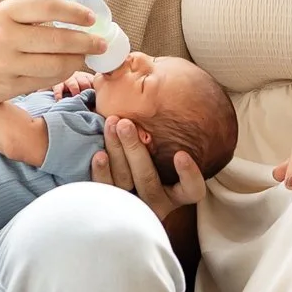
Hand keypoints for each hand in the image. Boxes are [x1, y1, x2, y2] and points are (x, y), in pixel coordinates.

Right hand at [0, 0, 100, 104]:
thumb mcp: (1, 15)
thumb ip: (31, 15)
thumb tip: (75, 17)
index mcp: (5, 13)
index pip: (48, 8)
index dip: (75, 12)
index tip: (91, 18)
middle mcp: (6, 38)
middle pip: (58, 40)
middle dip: (86, 42)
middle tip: (101, 43)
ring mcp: (7, 65)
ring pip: (56, 65)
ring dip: (78, 62)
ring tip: (86, 57)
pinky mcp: (10, 87)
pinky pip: (45, 82)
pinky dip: (61, 75)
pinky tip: (68, 69)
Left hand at [90, 116, 207, 224]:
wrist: (117, 182)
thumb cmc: (149, 151)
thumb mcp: (162, 143)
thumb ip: (163, 126)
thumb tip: (156, 87)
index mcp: (178, 191)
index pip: (192, 190)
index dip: (189, 175)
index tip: (180, 154)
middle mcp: (158, 201)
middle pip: (148, 180)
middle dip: (135, 150)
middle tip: (125, 124)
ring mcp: (133, 205)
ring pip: (125, 182)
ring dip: (117, 152)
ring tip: (111, 126)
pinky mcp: (111, 204)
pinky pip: (105, 190)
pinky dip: (102, 172)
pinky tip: (99, 154)